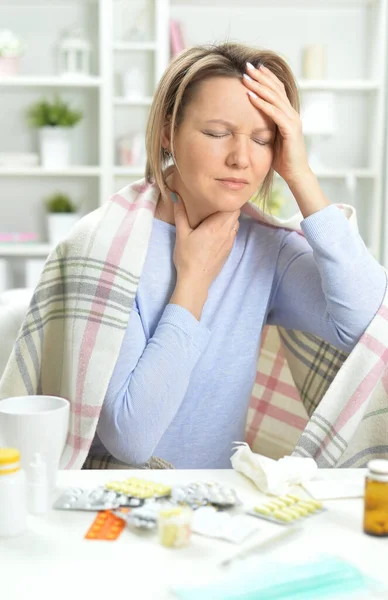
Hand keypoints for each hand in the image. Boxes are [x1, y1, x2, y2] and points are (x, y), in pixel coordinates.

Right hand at [170, 196, 239, 318]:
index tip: (218, 197)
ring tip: (216, 217)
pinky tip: (216, 232)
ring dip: (229, 219)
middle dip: (228, 208)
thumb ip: (180, 214)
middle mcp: (227, 232)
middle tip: (215, 206)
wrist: (196, 280)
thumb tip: (176, 196)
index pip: (233, 207)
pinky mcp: (229, 250)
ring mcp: (230, 242)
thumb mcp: (181, 234)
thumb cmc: (187, 257)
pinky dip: (228, 229)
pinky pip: (233, 234)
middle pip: (236, 214)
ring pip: (236, 223)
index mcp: (217, 226)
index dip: (228, 200)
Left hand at [242, 62, 310, 185]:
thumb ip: (266, 126)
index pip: (278, 90)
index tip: (254, 68)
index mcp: (288, 114)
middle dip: (261, 76)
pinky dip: (261, 104)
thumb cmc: (283, 158)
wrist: (296, 173)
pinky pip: (273, 113)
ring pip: (274, 98)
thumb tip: (251, 121)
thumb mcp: (272, 138)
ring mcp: (292, 120)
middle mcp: (292, 113)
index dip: (267, 77)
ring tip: (245, 77)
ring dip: (258, 86)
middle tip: (247, 65)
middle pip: (276, 89)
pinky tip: (250, 96)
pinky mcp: (290, 129)